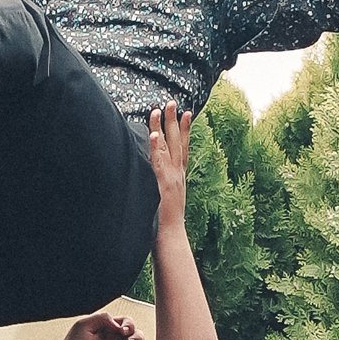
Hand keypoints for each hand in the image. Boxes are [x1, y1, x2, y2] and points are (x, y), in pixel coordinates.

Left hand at [147, 102, 192, 222]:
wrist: (171, 237)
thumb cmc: (164, 221)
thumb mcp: (166, 199)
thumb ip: (163, 187)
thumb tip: (157, 181)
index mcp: (178, 176)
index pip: (183, 148)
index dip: (185, 130)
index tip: (186, 112)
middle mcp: (177, 174)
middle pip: (177, 142)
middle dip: (174, 121)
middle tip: (172, 102)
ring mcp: (170, 177)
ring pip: (167, 147)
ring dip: (163, 128)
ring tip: (159, 109)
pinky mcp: (161, 184)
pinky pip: (158, 162)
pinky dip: (156, 148)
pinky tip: (152, 134)